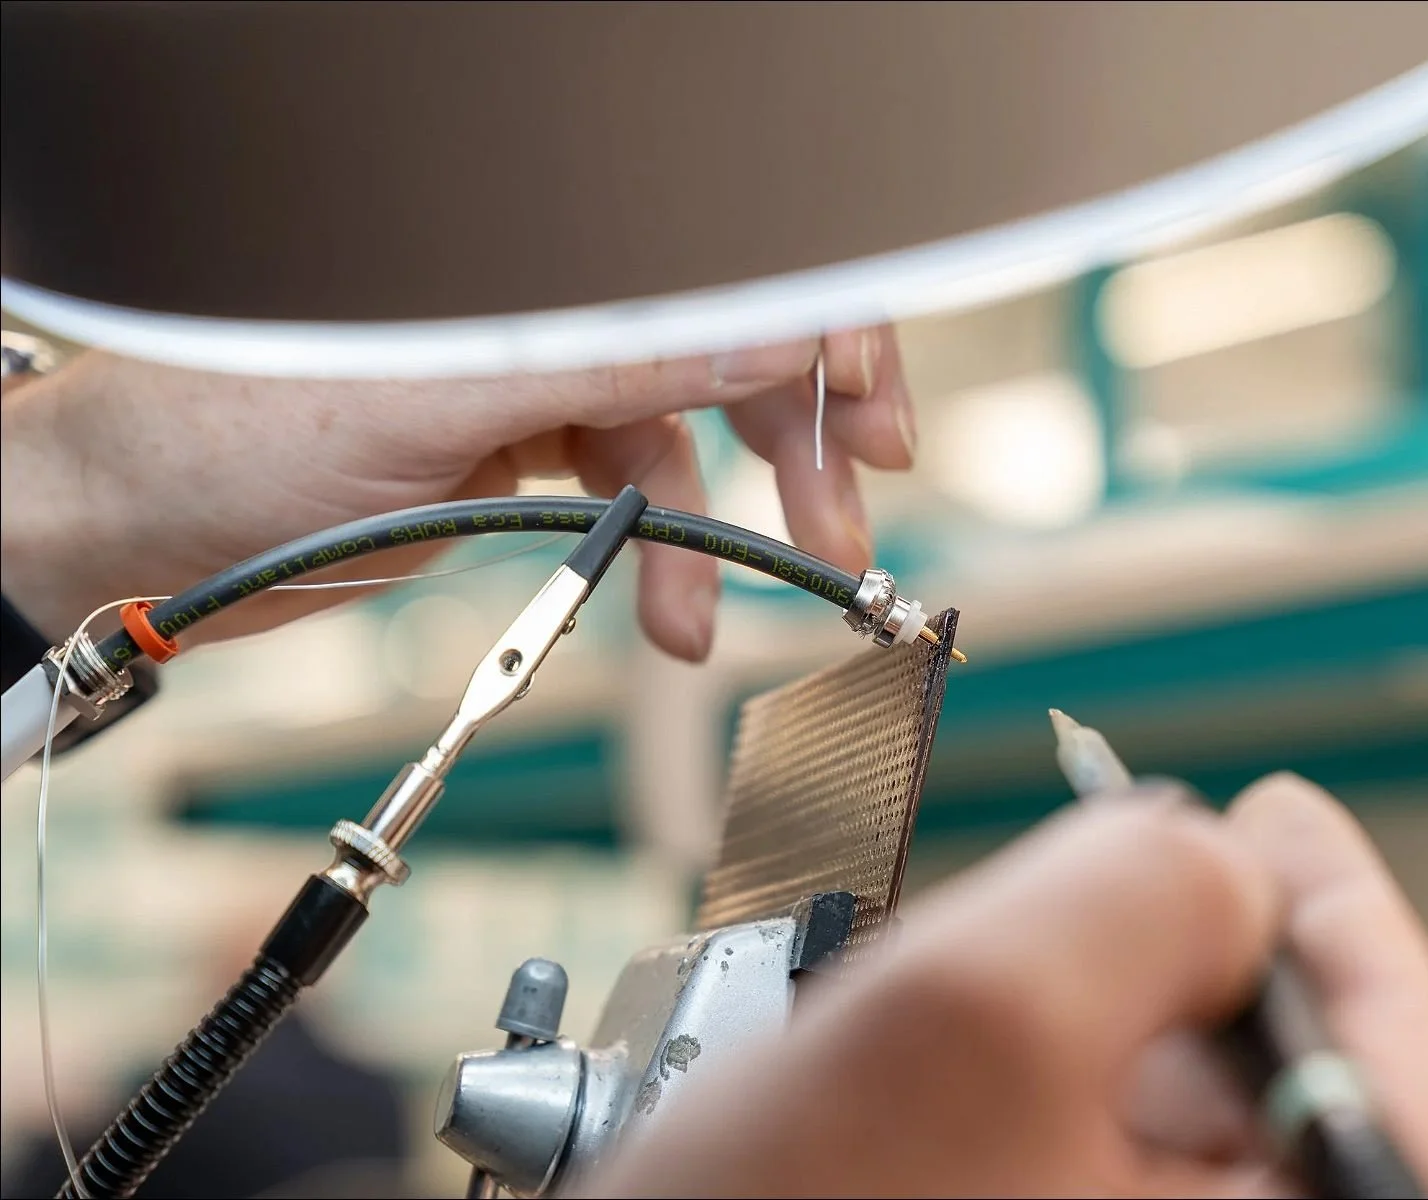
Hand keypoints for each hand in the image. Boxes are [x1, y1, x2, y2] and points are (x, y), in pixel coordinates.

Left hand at [0, 330, 913, 658]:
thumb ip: (615, 362)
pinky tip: (676, 619)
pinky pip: (626, 500)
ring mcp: (533, 382)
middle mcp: (547, 312)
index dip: (817, 328)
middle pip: (723, 348)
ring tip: (774, 588)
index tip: (871, 414)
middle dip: (802, 436)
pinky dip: (663, 561)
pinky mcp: (516, 453)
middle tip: (851, 519)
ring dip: (736, 525)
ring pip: (684, 437)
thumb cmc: (226, 434)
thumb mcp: (439, 399)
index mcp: (535, 270)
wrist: (133, 536)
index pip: (717, 272)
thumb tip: (769, 332)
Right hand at [593, 774, 1427, 1197]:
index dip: (1340, 903)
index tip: (1276, 811)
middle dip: (1190, 950)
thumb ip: (1140, 884)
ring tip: (987, 981)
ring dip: (1096, 1009)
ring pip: (1173, 1110)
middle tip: (1111, 865)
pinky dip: (1037, 1070)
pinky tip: (950, 1058)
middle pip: (1284, 1076)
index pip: (1402, 1059)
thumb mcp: (979, 1015)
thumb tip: (1217, 854)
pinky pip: (1087, 1146)